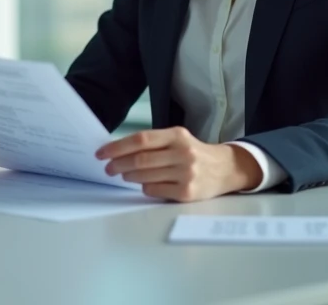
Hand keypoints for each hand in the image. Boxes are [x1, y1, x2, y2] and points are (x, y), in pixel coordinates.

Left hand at [95, 126, 262, 201]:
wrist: (225, 169)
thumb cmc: (194, 153)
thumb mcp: (179, 139)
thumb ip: (154, 143)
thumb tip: (119, 151)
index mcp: (177, 135)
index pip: (141, 139)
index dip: (118, 147)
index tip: (102, 153)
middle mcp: (183, 153)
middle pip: (140, 159)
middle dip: (118, 164)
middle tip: (108, 168)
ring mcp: (185, 174)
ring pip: (145, 176)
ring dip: (129, 176)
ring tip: (124, 175)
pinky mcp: (186, 193)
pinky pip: (154, 191)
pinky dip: (144, 188)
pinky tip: (144, 184)